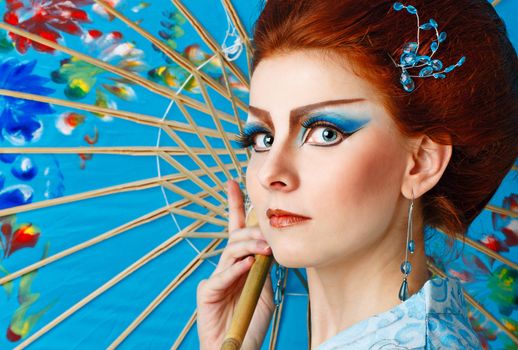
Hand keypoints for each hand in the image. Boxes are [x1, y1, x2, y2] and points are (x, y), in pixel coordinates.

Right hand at [196, 179, 274, 349]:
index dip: (234, 206)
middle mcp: (225, 268)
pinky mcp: (207, 295)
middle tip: (270, 236)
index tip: (234, 183)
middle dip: (251, 231)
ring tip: (266, 249)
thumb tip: (271, 247)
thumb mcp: (263, 290)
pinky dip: (236, 269)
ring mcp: (214, 280)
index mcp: (238, 265)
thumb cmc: (251, 322)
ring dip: (250, 247)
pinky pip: (221, 277)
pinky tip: (248, 265)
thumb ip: (263, 269)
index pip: (236, 231)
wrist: (239, 349)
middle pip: (235, 238)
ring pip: (230, 252)